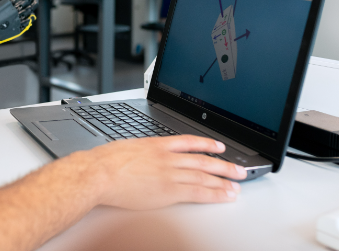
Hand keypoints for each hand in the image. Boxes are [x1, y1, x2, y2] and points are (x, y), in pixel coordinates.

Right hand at [0, 0, 38, 43]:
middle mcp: (13, 10)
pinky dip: (30, 17)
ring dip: (33, 4)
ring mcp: (16, 19)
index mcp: (5, 4)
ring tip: (36, 0)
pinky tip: (32, 15)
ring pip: (28, 10)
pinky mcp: (17, 28)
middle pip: (26, 0)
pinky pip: (26, 21)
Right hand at [82, 135, 246, 209]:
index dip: (206, 144)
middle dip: (223, 165)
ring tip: (237, 184)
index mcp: (156, 145)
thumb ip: (140, 152)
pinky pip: (197, 191)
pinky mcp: (169, 190)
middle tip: (239, 169)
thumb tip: (140, 156)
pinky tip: (224, 195)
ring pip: (204, 175)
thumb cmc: (105, 161)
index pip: (188, 142)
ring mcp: (169, 174)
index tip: (218, 146)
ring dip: (223, 180)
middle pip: (202, 160)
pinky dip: (214, 193)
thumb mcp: (125, 148)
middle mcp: (167, 157)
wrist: (99, 172)